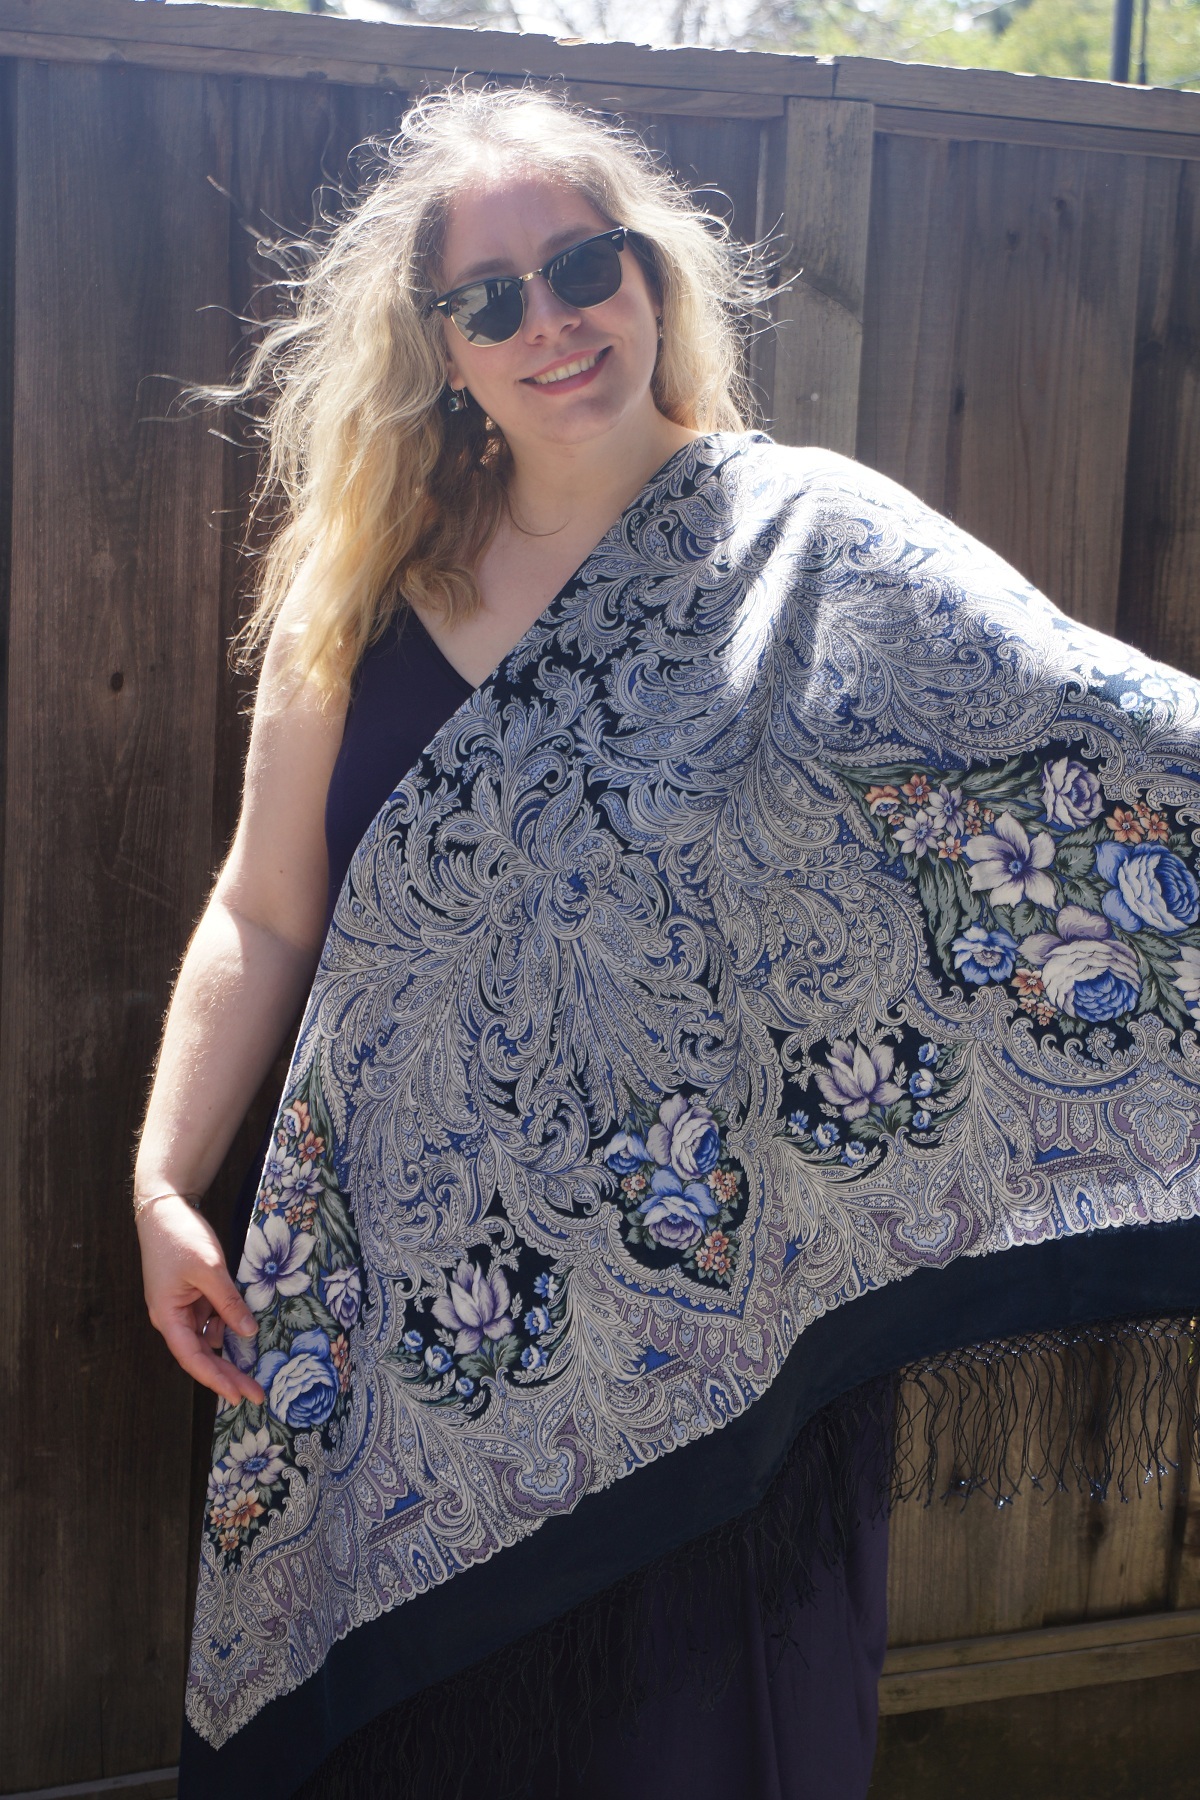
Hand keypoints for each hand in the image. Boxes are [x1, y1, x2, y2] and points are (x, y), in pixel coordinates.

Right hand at [137, 1194, 265, 1407]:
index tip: (238, 1396)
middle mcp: (173, 1318)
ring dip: (229, 1353)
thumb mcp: (209, 1269)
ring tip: (257, 1370)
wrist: (165, 1208)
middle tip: (256, 1394)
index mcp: (168, 1317)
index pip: (193, 1358)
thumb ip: (228, 1302)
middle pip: (202, 1354)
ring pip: (208, 1338)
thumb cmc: (179, 1238)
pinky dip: (229, 1326)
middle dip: (228, 1374)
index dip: (216, 1379)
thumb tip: (248, 1333)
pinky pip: (212, 1318)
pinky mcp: (193, 1295)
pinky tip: (247, 1331)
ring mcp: (183, 1307)